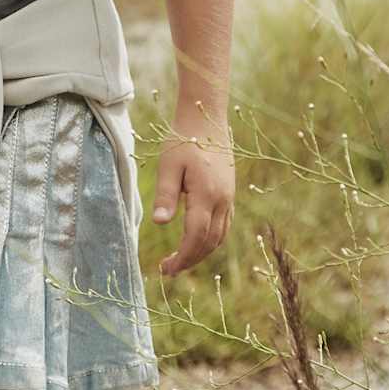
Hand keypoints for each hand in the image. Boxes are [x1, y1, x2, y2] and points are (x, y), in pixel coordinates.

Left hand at [150, 114, 233, 278]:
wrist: (207, 119)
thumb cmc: (183, 140)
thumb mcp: (169, 165)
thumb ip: (165, 195)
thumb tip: (159, 224)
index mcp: (207, 194)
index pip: (196, 236)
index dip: (182, 257)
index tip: (165, 269)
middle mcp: (223, 200)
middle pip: (209, 242)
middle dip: (190, 260)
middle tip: (167, 270)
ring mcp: (229, 197)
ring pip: (220, 236)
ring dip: (201, 252)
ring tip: (179, 260)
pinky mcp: (229, 193)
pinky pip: (224, 225)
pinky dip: (210, 240)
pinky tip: (195, 241)